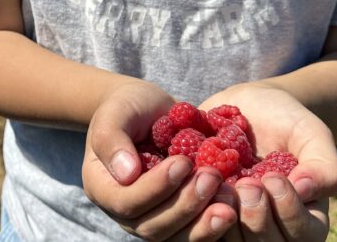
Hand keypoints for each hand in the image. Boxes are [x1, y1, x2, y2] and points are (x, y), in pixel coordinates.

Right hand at [82, 81, 237, 240]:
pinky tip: (233, 208)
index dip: (156, 187)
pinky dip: (213, 225)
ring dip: (203, 222)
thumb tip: (126, 174)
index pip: (126, 202)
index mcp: (102, 188)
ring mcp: (151, 218)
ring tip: (229, 201)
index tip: (183, 162)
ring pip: (175, 236)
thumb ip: (112, 139)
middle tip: (213, 176)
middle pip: (153, 226)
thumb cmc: (128, 108)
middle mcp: (124, 212)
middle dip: (185, 205)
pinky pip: (193, 233)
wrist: (147, 111)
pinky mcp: (177, 219)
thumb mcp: (115, 113)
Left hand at [199, 83, 336, 240]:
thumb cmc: (285, 122)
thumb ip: (322, 164)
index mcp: (303, 218)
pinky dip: (194, 210)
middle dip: (255, 218)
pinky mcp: (203, 212)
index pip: (302, 235)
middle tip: (246, 184)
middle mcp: (269, 228)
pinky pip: (196, 227)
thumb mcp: (311, 134)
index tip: (273, 178)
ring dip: (222, 218)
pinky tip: (193, 184)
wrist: (246, 106)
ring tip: (219, 185)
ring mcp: (234, 223)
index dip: (288, 211)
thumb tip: (307, 190)